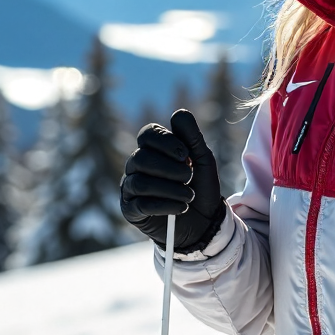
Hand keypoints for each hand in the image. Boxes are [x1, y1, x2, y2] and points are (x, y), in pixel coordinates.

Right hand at [120, 109, 225, 253]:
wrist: (204, 222)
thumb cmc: (201, 186)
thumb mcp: (203, 159)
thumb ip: (192, 136)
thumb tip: (178, 113)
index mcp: (152, 149)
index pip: (147, 134)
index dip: (166, 142)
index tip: (187, 155)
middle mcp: (136, 165)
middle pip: (141, 158)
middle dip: (170, 168)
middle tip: (190, 177)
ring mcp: (130, 187)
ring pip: (140, 182)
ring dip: (170, 189)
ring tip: (189, 196)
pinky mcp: (131, 210)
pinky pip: (140, 204)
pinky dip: (165, 205)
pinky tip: (181, 208)